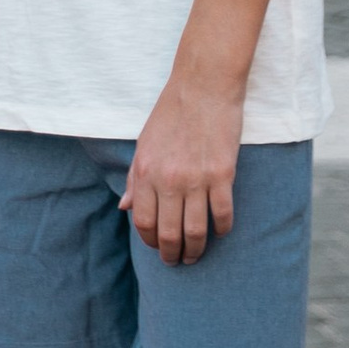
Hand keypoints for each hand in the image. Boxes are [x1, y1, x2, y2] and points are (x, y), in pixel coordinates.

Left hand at [122, 75, 241, 265]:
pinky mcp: (222, 175)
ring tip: (196, 255)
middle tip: (177, 261)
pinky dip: (222, 229)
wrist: (203, 86)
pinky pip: (223, 214)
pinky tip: (221, 231)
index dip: (149, 242)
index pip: (143, 222)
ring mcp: (197, 179)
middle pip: (169, 234)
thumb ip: (136, 179)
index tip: (156, 248)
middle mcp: (168, 180)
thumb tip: (125, 208)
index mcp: (145, 172)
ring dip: (196, 250)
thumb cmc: (171, 113)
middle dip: (172, 254)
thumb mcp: (144, 144)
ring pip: (196, 231)